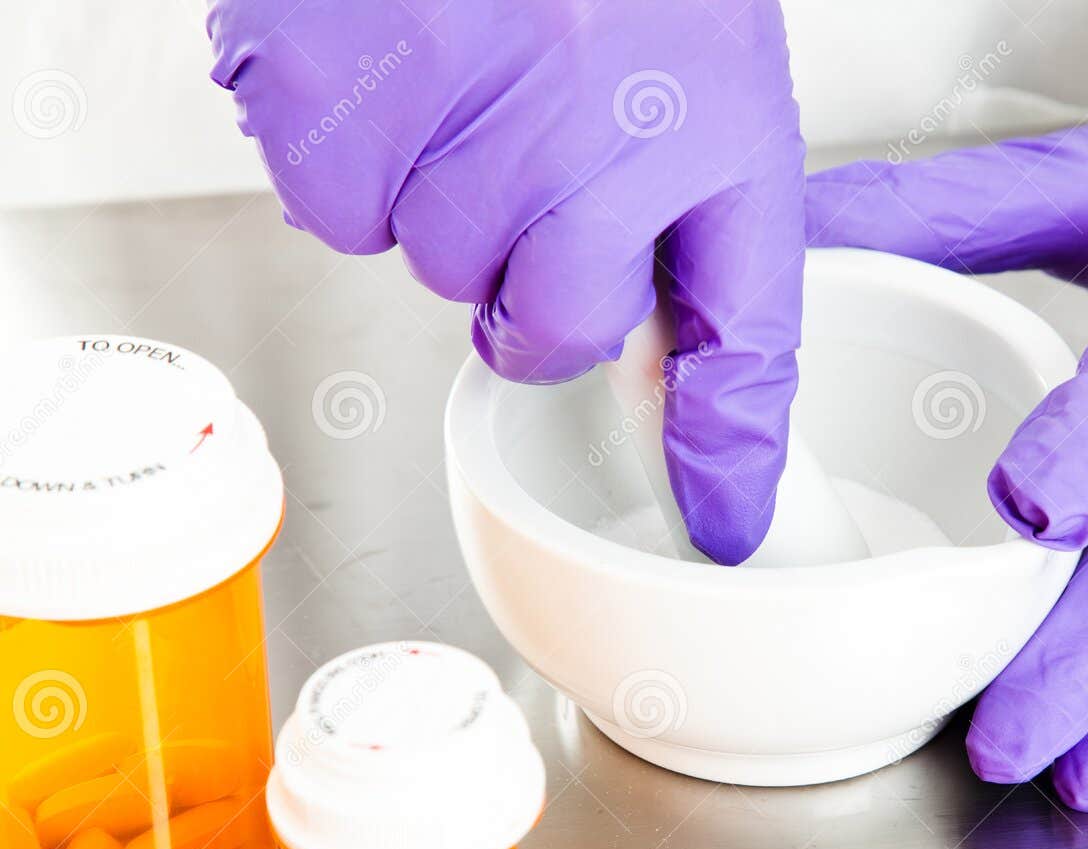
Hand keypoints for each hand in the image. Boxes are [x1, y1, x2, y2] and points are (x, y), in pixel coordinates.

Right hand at [208, 0, 805, 563]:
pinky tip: (394, 66)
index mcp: (714, 124)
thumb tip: (684, 434)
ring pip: (432, 266)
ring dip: (440, 199)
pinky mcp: (329, 87)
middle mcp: (598, 129)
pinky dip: (348, 156)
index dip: (729, 452)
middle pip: (545, 326)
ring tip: (468, 78)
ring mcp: (461, 109)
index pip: (741, 339)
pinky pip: (332, 208)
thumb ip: (702, 248)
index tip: (724, 526)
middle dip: (535, 269)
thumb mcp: (705, 81)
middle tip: (537, 151)